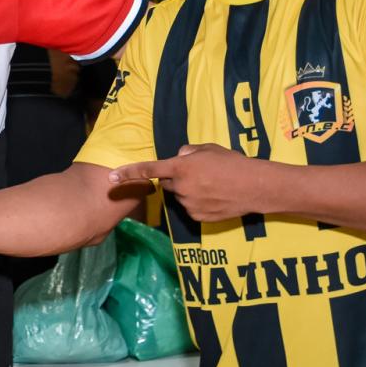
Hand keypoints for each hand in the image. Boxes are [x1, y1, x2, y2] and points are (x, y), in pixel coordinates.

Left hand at [110, 143, 263, 222]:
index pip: (149, 169)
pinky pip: (191, 209)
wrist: (254, 187)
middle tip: (200, 175)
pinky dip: (199, 203)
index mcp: (181, 167)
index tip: (111, 177)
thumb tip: (179, 156)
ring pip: (180, 196)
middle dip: (178, 179)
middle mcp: (181, 187)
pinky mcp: (197, 217)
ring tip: (213, 186)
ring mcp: (188, 204)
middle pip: (168, 183)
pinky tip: (215, 198)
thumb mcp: (209, 149)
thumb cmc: (233, 163)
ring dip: (189, 191)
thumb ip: (189, 152)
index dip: (128, 173)